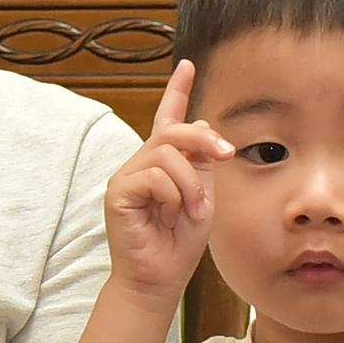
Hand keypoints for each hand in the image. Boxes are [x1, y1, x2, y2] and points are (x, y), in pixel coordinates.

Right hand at [105, 61, 230, 301]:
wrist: (160, 278)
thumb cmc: (178, 242)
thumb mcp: (203, 196)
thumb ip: (202, 163)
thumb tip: (202, 126)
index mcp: (163, 163)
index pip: (169, 119)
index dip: (177, 91)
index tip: (188, 65)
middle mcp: (142, 164)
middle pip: (172, 131)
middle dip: (203, 140)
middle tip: (225, 154)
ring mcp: (127, 176)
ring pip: (166, 154)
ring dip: (190, 182)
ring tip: (194, 209)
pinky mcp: (118, 192)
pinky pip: (153, 176)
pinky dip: (172, 194)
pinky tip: (171, 213)